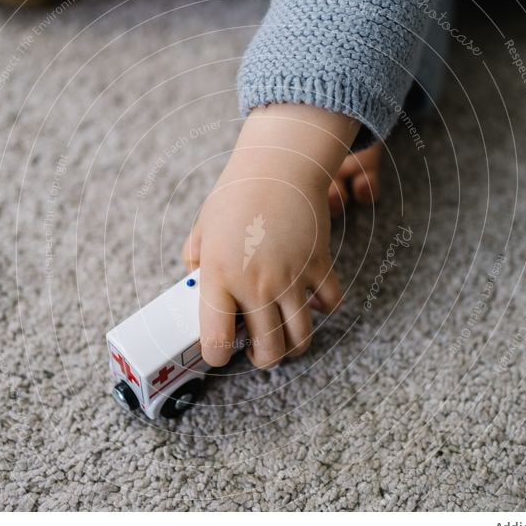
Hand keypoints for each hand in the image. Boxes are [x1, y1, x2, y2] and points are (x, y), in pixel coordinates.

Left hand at [182, 103, 359, 367]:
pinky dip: (323, 309)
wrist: (279, 165)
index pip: (217, 341)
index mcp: (219, 277)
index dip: (216, 356)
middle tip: (257, 351)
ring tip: (284, 338)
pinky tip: (309, 300)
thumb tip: (195, 288)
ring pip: (301, 339)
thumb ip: (195, 262)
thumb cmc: (236, 194)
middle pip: (268, 352)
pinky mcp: (319, 266)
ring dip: (293, 347)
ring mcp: (291, 278)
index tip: (219, 352)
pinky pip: (330, 304)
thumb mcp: (202, 228)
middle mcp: (256, 285)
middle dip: (261, 361)